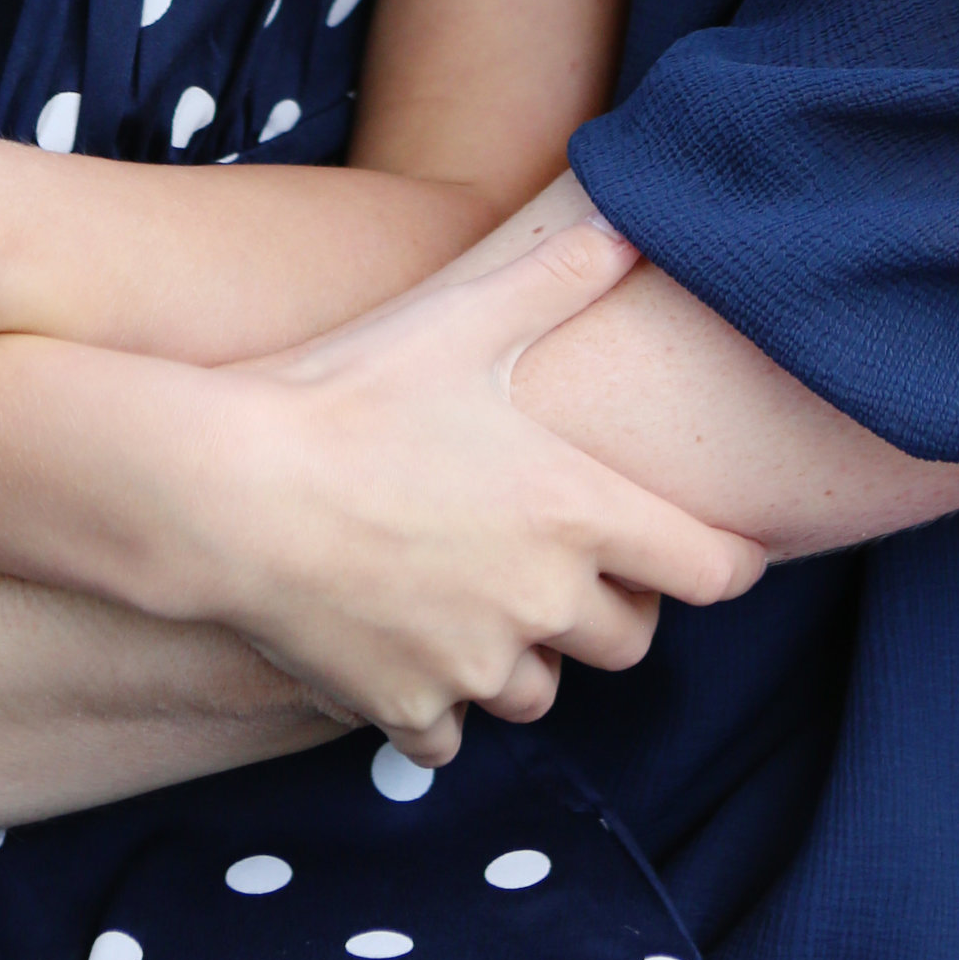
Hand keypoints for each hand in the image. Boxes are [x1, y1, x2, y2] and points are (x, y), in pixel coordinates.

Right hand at [135, 216, 766, 764]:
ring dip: (528, 658)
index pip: (711, 570)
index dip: (728, 561)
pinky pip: (448, 736)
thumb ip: (557, 275)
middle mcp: (544, 603)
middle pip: (630, 642)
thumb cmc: (353, 393)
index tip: (727, 554)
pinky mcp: (404, 706)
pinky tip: (406, 650)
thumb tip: (629, 224)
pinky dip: (437, 704)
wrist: (231, 490)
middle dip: (614, 608)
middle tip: (575, 565)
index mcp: (579, 514)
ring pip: (542, 693)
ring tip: (485, 604)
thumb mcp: (463, 319)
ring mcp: (473, 665)